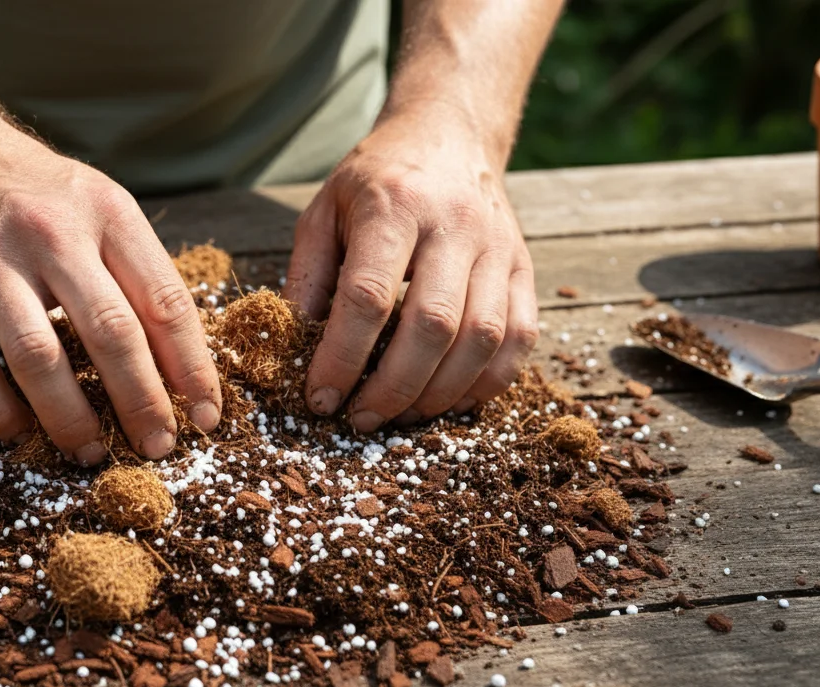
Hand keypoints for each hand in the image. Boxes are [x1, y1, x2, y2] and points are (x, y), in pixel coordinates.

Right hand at [0, 120, 221, 463]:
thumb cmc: (40, 194)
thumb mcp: (102, 208)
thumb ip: (139, 272)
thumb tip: (184, 363)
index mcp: (108, 215)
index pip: (165, 301)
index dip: (192, 368)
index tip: (206, 415)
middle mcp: (53, 234)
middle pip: (111, 333)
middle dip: (142, 403)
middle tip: (158, 447)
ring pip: (39, 358)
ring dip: (71, 418)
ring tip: (91, 452)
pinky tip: (20, 431)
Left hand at [283, 102, 538, 431]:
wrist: (448, 134)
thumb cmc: (374, 181)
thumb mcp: (323, 213)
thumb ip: (307, 278)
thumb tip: (293, 351)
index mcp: (394, 206)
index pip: (369, 296)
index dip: (342, 357)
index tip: (319, 397)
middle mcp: (456, 225)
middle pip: (433, 325)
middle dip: (392, 387)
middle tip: (358, 419)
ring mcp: (500, 247)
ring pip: (483, 339)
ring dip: (438, 393)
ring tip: (397, 416)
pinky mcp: (526, 268)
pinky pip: (519, 338)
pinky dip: (485, 383)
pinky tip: (447, 400)